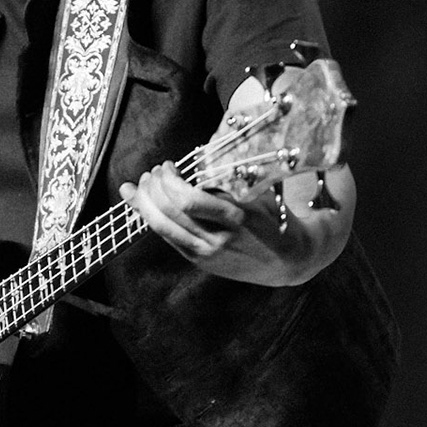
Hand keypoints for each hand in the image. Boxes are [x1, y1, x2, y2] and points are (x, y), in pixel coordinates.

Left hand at [120, 160, 264, 274]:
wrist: (285, 260)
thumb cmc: (272, 220)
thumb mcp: (255, 195)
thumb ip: (224, 184)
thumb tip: (189, 166)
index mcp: (234, 218)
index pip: (187, 200)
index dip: (169, 180)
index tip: (169, 165)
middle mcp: (216, 239)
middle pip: (169, 212)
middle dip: (153, 187)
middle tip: (154, 172)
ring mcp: (205, 253)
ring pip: (161, 227)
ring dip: (145, 202)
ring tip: (141, 185)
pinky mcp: (198, 261)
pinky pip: (167, 237)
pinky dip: (151, 218)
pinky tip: (141, 205)